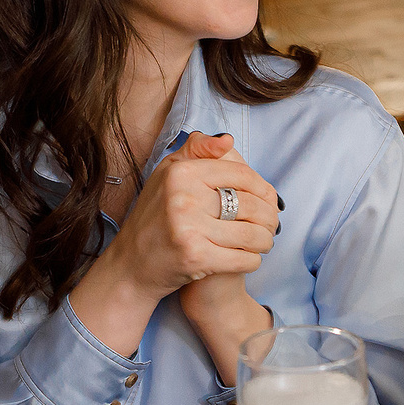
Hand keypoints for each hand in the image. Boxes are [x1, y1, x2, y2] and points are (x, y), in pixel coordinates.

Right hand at [172, 136, 275, 378]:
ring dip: (265, 240)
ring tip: (264, 241)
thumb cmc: (155, 216)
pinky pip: (243, 258)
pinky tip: (251, 258)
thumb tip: (229, 140)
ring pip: (251, 234)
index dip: (262, 187)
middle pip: (250, 205)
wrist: (132, 264)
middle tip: (272, 225)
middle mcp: (184, 198)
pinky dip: (253, 260)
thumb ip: (197, 150)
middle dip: (268, 218)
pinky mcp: (196, 257)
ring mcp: (189, 228)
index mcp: (181, 173)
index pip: (241, 174)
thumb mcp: (167, 174)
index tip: (269, 198)